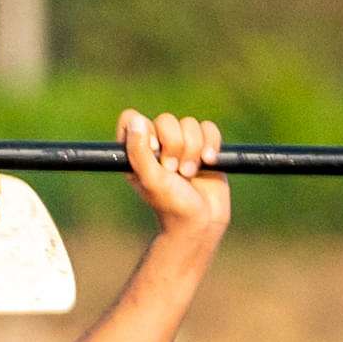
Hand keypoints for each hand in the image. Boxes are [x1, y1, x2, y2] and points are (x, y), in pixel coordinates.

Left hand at [119, 108, 227, 245]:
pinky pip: (208, 128)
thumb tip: (136, 120)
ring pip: (189, 123)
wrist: (202, 221)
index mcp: (136, 151)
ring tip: (190, 173)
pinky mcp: (204, 146)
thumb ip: (139, 151)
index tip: (154, 152)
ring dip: (194, 149)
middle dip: (175, 146)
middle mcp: (157, 144)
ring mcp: (182, 145)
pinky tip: (209, 163)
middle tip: (174, 171)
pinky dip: (211, 144)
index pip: (131, 119)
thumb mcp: (151, 179)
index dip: (145, 131)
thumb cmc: (171, 205)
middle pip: (166, 120)